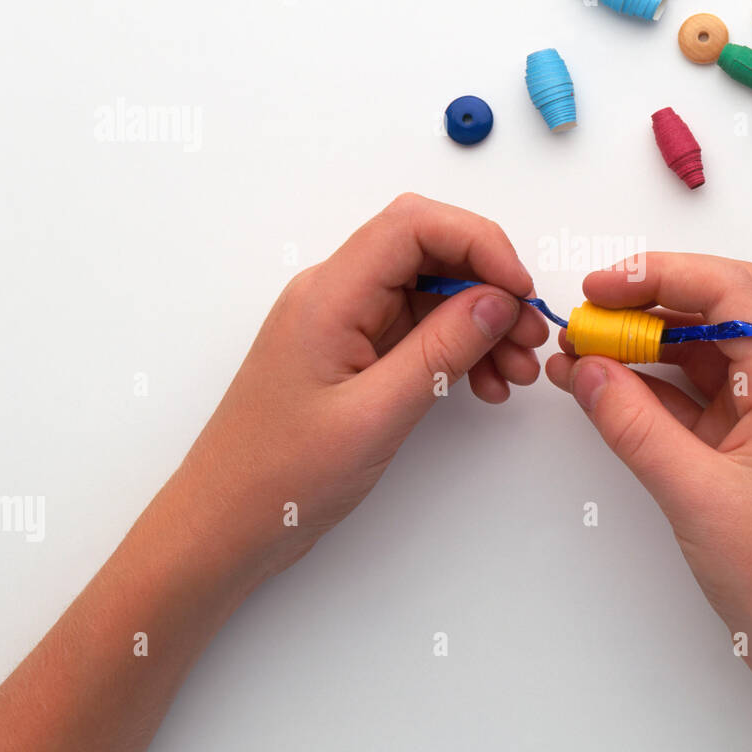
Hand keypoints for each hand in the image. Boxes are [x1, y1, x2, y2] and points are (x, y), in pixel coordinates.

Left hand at [167, 193, 547, 581]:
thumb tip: (498, 301)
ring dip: (480, 323)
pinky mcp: (351, 352)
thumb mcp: (374, 415)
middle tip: (528, 336)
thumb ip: (441, 351)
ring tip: (515, 371)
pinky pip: (417, 329)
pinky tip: (483, 384)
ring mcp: (343, 322)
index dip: (479, 244)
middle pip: (428, 252)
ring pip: (429, 292)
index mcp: (328, 295)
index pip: (414, 226)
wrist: (223, 525)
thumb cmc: (279, 477)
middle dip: (488, 285)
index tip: (519, 291)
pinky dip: (458, 349)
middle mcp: (334, 295)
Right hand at [546, 253, 751, 751]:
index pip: (727, 291)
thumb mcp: (695, 493)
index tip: (597, 289)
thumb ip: (634, 424)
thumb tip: (586, 367)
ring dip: (641, 345)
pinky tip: (600, 391)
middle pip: (716, 308)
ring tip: (577, 351)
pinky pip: (692, 398)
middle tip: (586, 311)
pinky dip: (647, 390)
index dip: (658, 276)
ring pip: (699, 353)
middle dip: (648, 301)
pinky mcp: (746, 448)